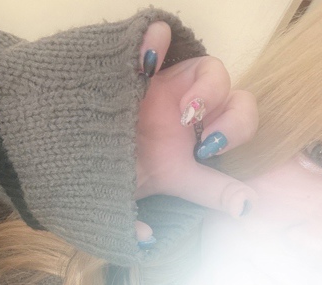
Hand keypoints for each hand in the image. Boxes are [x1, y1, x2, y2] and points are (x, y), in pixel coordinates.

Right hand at [135, 21, 258, 241]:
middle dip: (234, 118)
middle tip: (206, 140)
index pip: (240, 125)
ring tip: (186, 111)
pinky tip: (147, 64)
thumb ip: (207, 194)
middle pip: (238, 97)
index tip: (208, 153)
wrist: (76, 156)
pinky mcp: (141, 64)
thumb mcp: (171, 182)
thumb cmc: (123, 171)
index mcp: (201, 136)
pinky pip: (158, 37)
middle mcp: (194, 110)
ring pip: (212, 69)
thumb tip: (245, 211)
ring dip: (209, 88)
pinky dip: (158, 40)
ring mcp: (170, 85)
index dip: (237, 133)